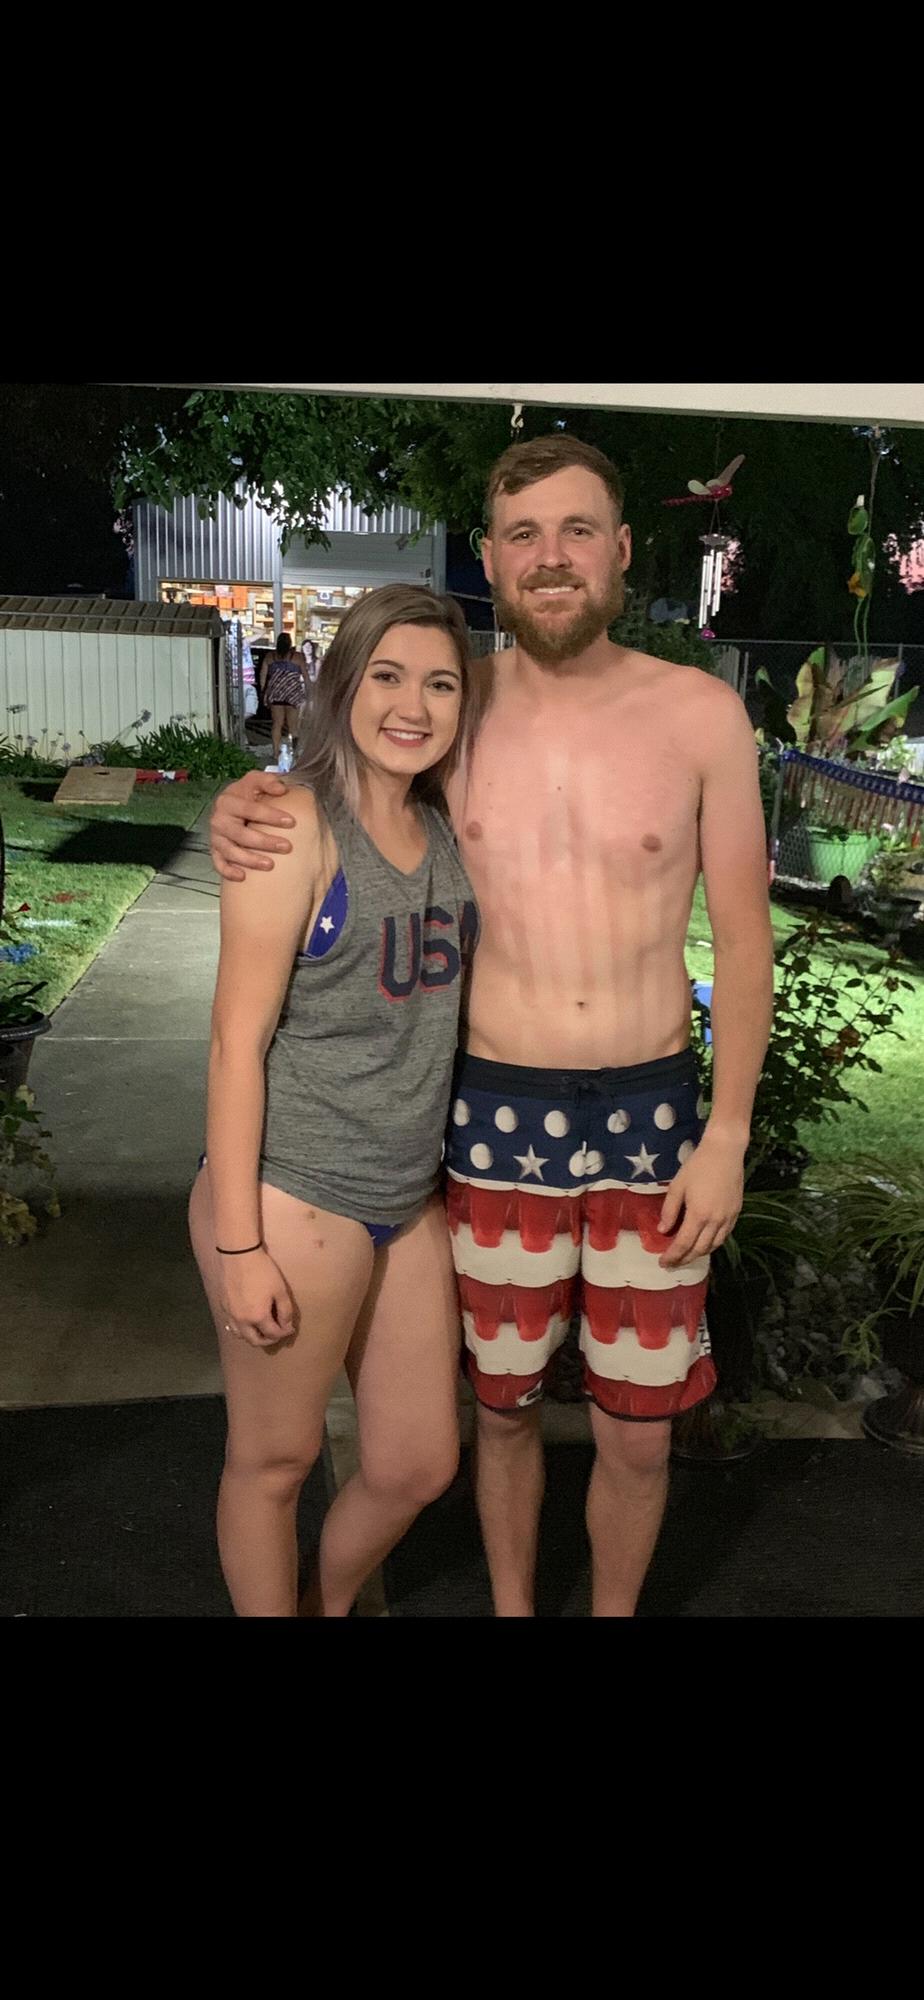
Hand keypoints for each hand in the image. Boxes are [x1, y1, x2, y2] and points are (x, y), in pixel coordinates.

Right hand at [209, 771, 294, 882]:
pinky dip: (228, 871)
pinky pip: (218, 864)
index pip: (250, 809)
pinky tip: (242, 877)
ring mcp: (216, 837)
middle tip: (287, 847)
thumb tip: (281, 789)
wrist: (229, 805)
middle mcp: (219, 819)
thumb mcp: (255, 781)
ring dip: (249, 860)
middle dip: (264, 842)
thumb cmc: (246, 794)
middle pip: (241, 834)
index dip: (270, 815)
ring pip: (230, 852)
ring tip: (270, 865)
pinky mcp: (215, 850)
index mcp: (228, 801)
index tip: (291, 821)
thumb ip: (268, 781)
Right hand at [220, 1249, 297, 1347]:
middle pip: (255, 1341)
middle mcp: (241, 1321)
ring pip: (240, 1336)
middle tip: (277, 1333)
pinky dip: (241, 1328)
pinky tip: (247, 1320)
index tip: (290, 1328)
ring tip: (262, 1329)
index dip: (284, 1333)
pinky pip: (232, 1325)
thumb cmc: (262, 1271)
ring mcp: (230, 1315)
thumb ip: (285, 1312)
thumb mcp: (280, 1290)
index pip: (273, 1334)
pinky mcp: (223, 1306)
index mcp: (258, 1317)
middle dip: (268, 1340)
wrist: (238, 1255)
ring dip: (253, 1336)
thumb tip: (286, 1327)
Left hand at [656, 1132, 743, 1268]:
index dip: (672, 1256)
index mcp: (699, 1215)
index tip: (663, 1263)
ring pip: (714, 1246)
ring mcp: (728, 1218)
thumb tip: (663, 1230)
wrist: (725, 1152)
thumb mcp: (677, 1186)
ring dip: (699, 1254)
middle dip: (685, 1259)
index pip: (683, 1244)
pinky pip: (724, 1236)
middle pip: (699, 1250)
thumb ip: (669, 1210)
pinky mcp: (736, 1213)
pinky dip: (713, 1244)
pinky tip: (705, 1243)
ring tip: (687, 1255)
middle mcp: (715, 1221)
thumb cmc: (698, 1166)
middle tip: (672, 1263)